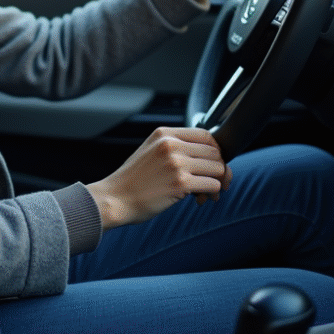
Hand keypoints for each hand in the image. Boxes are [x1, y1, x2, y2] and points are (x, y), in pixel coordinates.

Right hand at [85, 127, 232, 229]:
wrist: (114, 199)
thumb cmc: (133, 181)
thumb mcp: (150, 151)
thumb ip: (174, 147)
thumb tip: (207, 156)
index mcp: (164, 134)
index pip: (205, 135)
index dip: (215, 151)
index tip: (213, 164)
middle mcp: (171, 144)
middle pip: (214, 152)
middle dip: (220, 169)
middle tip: (214, 183)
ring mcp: (176, 163)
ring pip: (217, 168)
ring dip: (218, 183)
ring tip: (207, 194)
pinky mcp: (180, 182)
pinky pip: (212, 184)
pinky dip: (212, 193)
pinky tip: (200, 200)